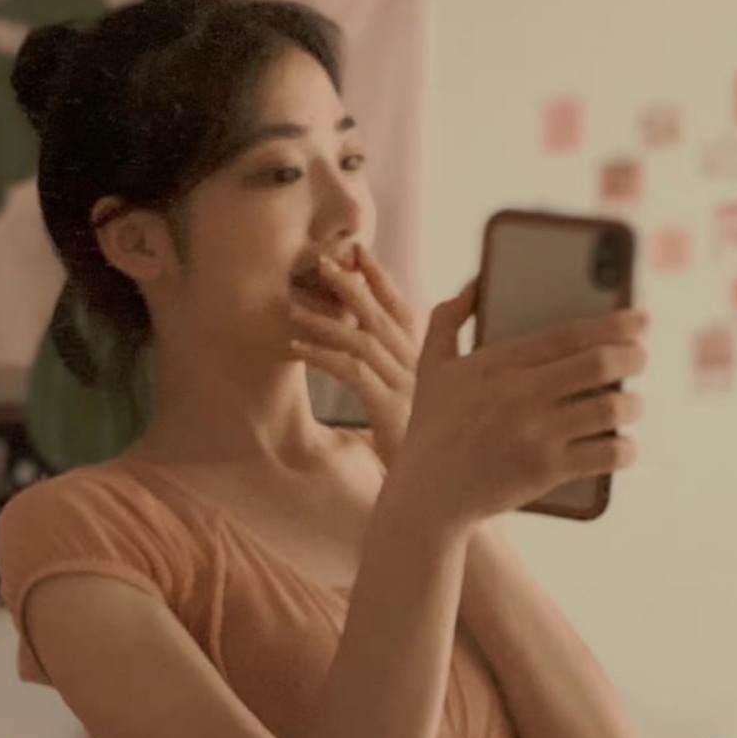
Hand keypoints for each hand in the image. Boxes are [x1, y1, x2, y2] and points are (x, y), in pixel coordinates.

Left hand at [287, 244, 425, 468]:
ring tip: (293, 306)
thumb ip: (411, 371)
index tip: (357, 249)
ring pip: (362, 338)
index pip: (402, 308)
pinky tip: (296, 349)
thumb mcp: (423, 402)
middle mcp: (419, 367)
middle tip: (322, 260)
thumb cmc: (428, 447)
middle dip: (352, 283)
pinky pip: (351, 371)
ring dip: (326, 319)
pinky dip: (322, 355)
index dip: (380, 277)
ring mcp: (405, 386)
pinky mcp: (388, 409)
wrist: (442, 488)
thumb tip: (397, 357)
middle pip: (381, 314)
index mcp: (428, 360)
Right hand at [394, 287, 648, 531]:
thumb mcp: (429, 367)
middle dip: (633, 357)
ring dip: (632, 404)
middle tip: (640, 358)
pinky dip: (625, 450)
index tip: (639, 317)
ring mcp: (534, 433)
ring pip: (610, 408)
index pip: (569, 333)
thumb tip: (475, 284)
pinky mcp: (545, 470)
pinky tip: (625, 447)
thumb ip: (446, 319)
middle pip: (599, 363)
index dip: (614, 322)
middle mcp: (519, 394)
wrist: (427, 495)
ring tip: (632, 404)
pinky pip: (605, 454)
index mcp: (497, 363)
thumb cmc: (432, 428)